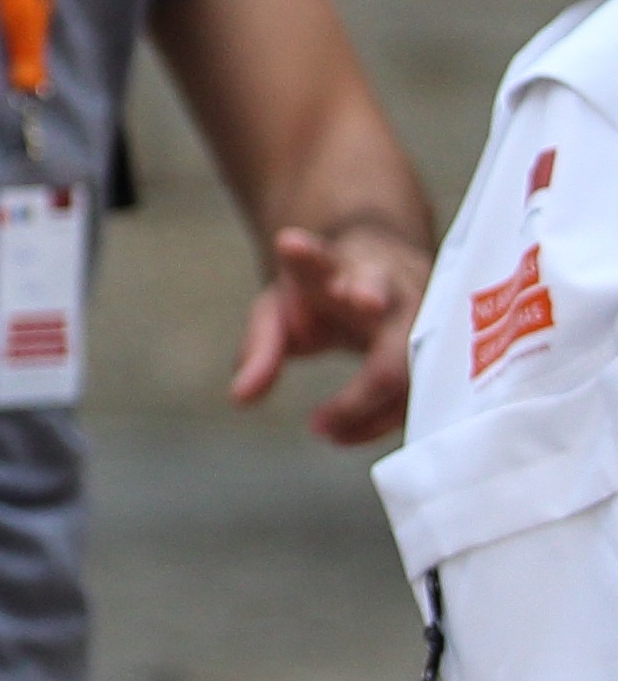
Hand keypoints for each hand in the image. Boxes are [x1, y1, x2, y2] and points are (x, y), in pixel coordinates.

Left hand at [233, 221, 429, 445]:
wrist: (385, 284)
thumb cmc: (324, 299)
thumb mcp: (282, 312)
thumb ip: (262, 348)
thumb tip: (240, 398)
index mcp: (336, 266)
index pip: (319, 257)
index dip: (306, 255)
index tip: (290, 245)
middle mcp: (385, 282)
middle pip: (383, 289)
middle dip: (372, 294)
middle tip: (359, 301)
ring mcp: (421, 313)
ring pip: (406, 350)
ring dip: (366, 395)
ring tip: (321, 427)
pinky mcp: (441, 348)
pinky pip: (416, 388)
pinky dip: (379, 417)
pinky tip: (344, 435)